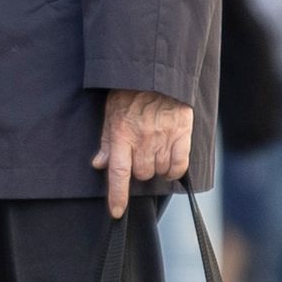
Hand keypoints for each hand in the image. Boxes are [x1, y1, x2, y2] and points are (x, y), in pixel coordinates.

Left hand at [92, 87, 195, 217]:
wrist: (157, 70)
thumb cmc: (130, 90)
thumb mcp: (111, 111)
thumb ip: (107, 139)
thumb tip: (99, 163)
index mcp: (122, 134)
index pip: (118, 174)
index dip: (117, 196)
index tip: (117, 212)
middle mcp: (143, 140)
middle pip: (141, 174)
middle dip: (139, 170)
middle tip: (139, 155)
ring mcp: (163, 138)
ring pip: (159, 171)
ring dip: (156, 168)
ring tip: (154, 152)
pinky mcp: (181, 134)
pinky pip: (179, 165)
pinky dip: (174, 169)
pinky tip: (169, 163)